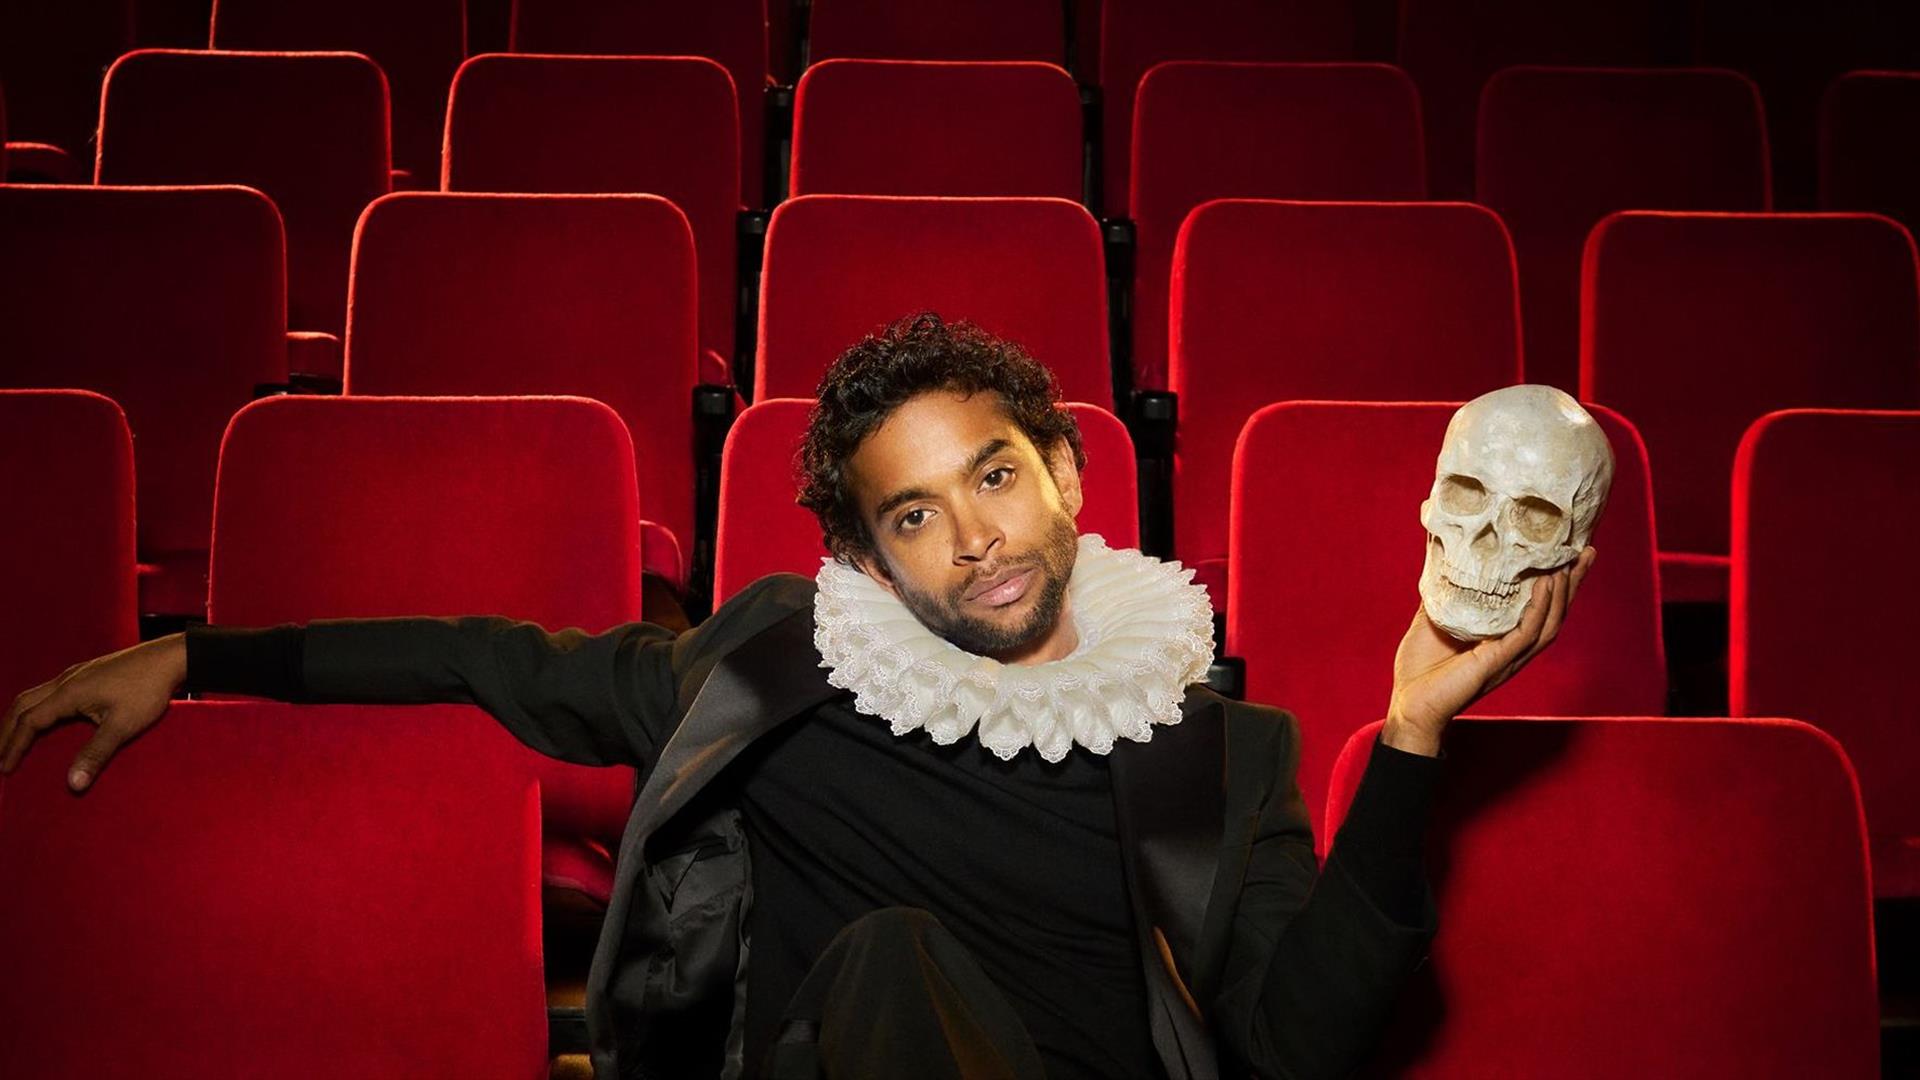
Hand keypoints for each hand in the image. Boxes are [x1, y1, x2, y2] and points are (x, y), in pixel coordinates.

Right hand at [1, 634, 187, 790]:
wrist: (170, 657)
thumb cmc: (148, 690)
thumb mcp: (123, 726)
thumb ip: (95, 754)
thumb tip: (72, 784)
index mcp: (68, 693)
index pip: (28, 722)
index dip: (13, 746)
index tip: (5, 769)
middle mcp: (65, 680)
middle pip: (22, 705)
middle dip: (6, 731)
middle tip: (1, 756)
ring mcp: (76, 674)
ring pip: (34, 695)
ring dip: (19, 717)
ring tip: (14, 740)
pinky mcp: (88, 672)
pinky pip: (49, 691)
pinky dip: (36, 708)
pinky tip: (46, 719)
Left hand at [1382, 547, 1595, 755]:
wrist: (1409, 703)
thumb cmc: (1419, 669)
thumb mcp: (1432, 620)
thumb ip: (1443, 595)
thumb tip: (1441, 561)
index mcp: (1501, 639)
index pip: (1537, 608)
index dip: (1554, 583)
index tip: (1566, 553)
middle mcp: (1512, 649)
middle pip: (1554, 614)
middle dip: (1572, 583)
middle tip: (1587, 553)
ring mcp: (1508, 657)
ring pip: (1548, 623)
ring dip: (1562, 593)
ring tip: (1570, 565)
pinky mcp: (1498, 662)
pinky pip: (1527, 634)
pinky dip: (1539, 609)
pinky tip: (1545, 585)